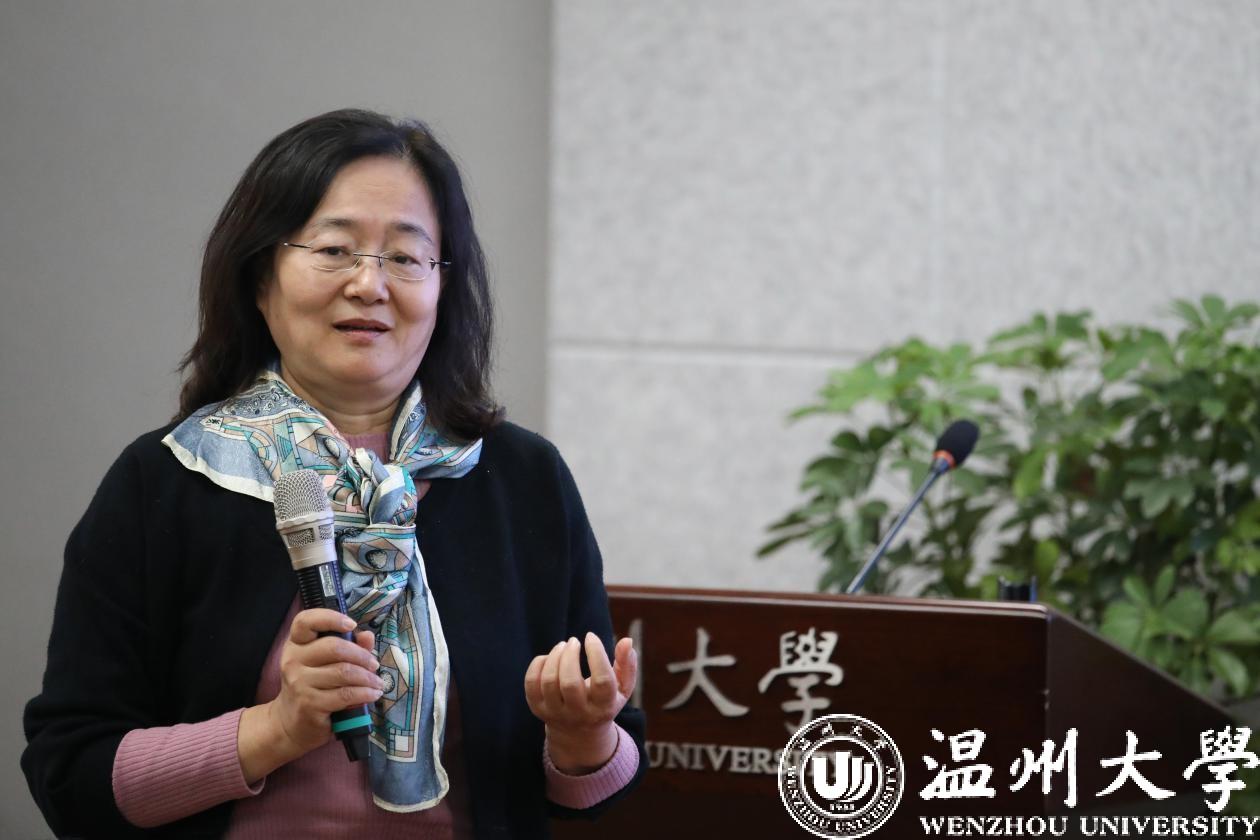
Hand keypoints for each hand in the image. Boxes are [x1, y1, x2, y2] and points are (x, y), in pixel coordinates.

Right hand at [238, 609, 381, 782]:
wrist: (290, 724)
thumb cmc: (313, 688)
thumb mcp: (326, 664)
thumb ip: (348, 646)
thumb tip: (367, 636)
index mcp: (296, 644)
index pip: (305, 621)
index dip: (330, 618)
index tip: (352, 625)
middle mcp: (293, 660)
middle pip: (334, 647)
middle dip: (362, 655)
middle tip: (374, 664)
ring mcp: (299, 683)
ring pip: (343, 672)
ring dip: (368, 677)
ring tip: (377, 683)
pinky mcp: (309, 704)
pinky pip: (345, 694)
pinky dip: (365, 693)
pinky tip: (373, 694)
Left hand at [523, 632, 636, 773]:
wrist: (579, 734)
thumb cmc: (604, 701)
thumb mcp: (622, 688)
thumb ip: (627, 665)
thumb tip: (627, 640)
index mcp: (604, 707)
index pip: (602, 681)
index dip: (596, 654)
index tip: (591, 636)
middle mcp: (579, 714)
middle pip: (570, 683)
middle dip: (570, 656)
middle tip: (573, 641)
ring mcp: (556, 713)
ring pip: (549, 682)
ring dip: (555, 656)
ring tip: (563, 645)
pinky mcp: (538, 709)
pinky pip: (531, 684)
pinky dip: (538, 664)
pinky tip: (549, 657)